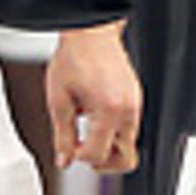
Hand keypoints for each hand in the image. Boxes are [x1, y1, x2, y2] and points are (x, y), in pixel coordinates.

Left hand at [46, 22, 140, 173]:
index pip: (98, 155)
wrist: (92, 32)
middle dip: (103, 162)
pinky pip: (129, 127)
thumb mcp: (59, 99)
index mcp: (109, 111)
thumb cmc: (76, 57)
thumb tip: (64, 160)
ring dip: (108, 146)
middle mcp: (128, 111)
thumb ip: (62, 135)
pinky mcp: (136, 99)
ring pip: (129, 145)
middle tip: (83, 152)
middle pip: (127, 160)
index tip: (68, 148)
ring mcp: (135, 105)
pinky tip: (94, 118)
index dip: (78, 157)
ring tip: (86, 133)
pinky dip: (113, 131)